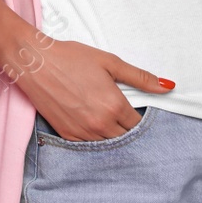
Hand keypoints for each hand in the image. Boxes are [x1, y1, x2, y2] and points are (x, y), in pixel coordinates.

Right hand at [11, 33, 174, 140]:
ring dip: (111, 134)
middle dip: (126, 128)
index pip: (139, 124)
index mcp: (115, 106)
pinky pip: (89, 145)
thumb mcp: (109, 62)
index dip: (138, 117)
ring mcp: (83, 131)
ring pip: (108, 144)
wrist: (34, 61)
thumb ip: (140, 77)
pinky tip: (89, 123)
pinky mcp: (67, 134)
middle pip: (126, 137)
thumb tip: (167, 87)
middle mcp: (101, 124)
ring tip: (104, 117)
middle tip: (118, 113)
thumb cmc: (70, 57)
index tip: (132, 110)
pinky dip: (93, 137)